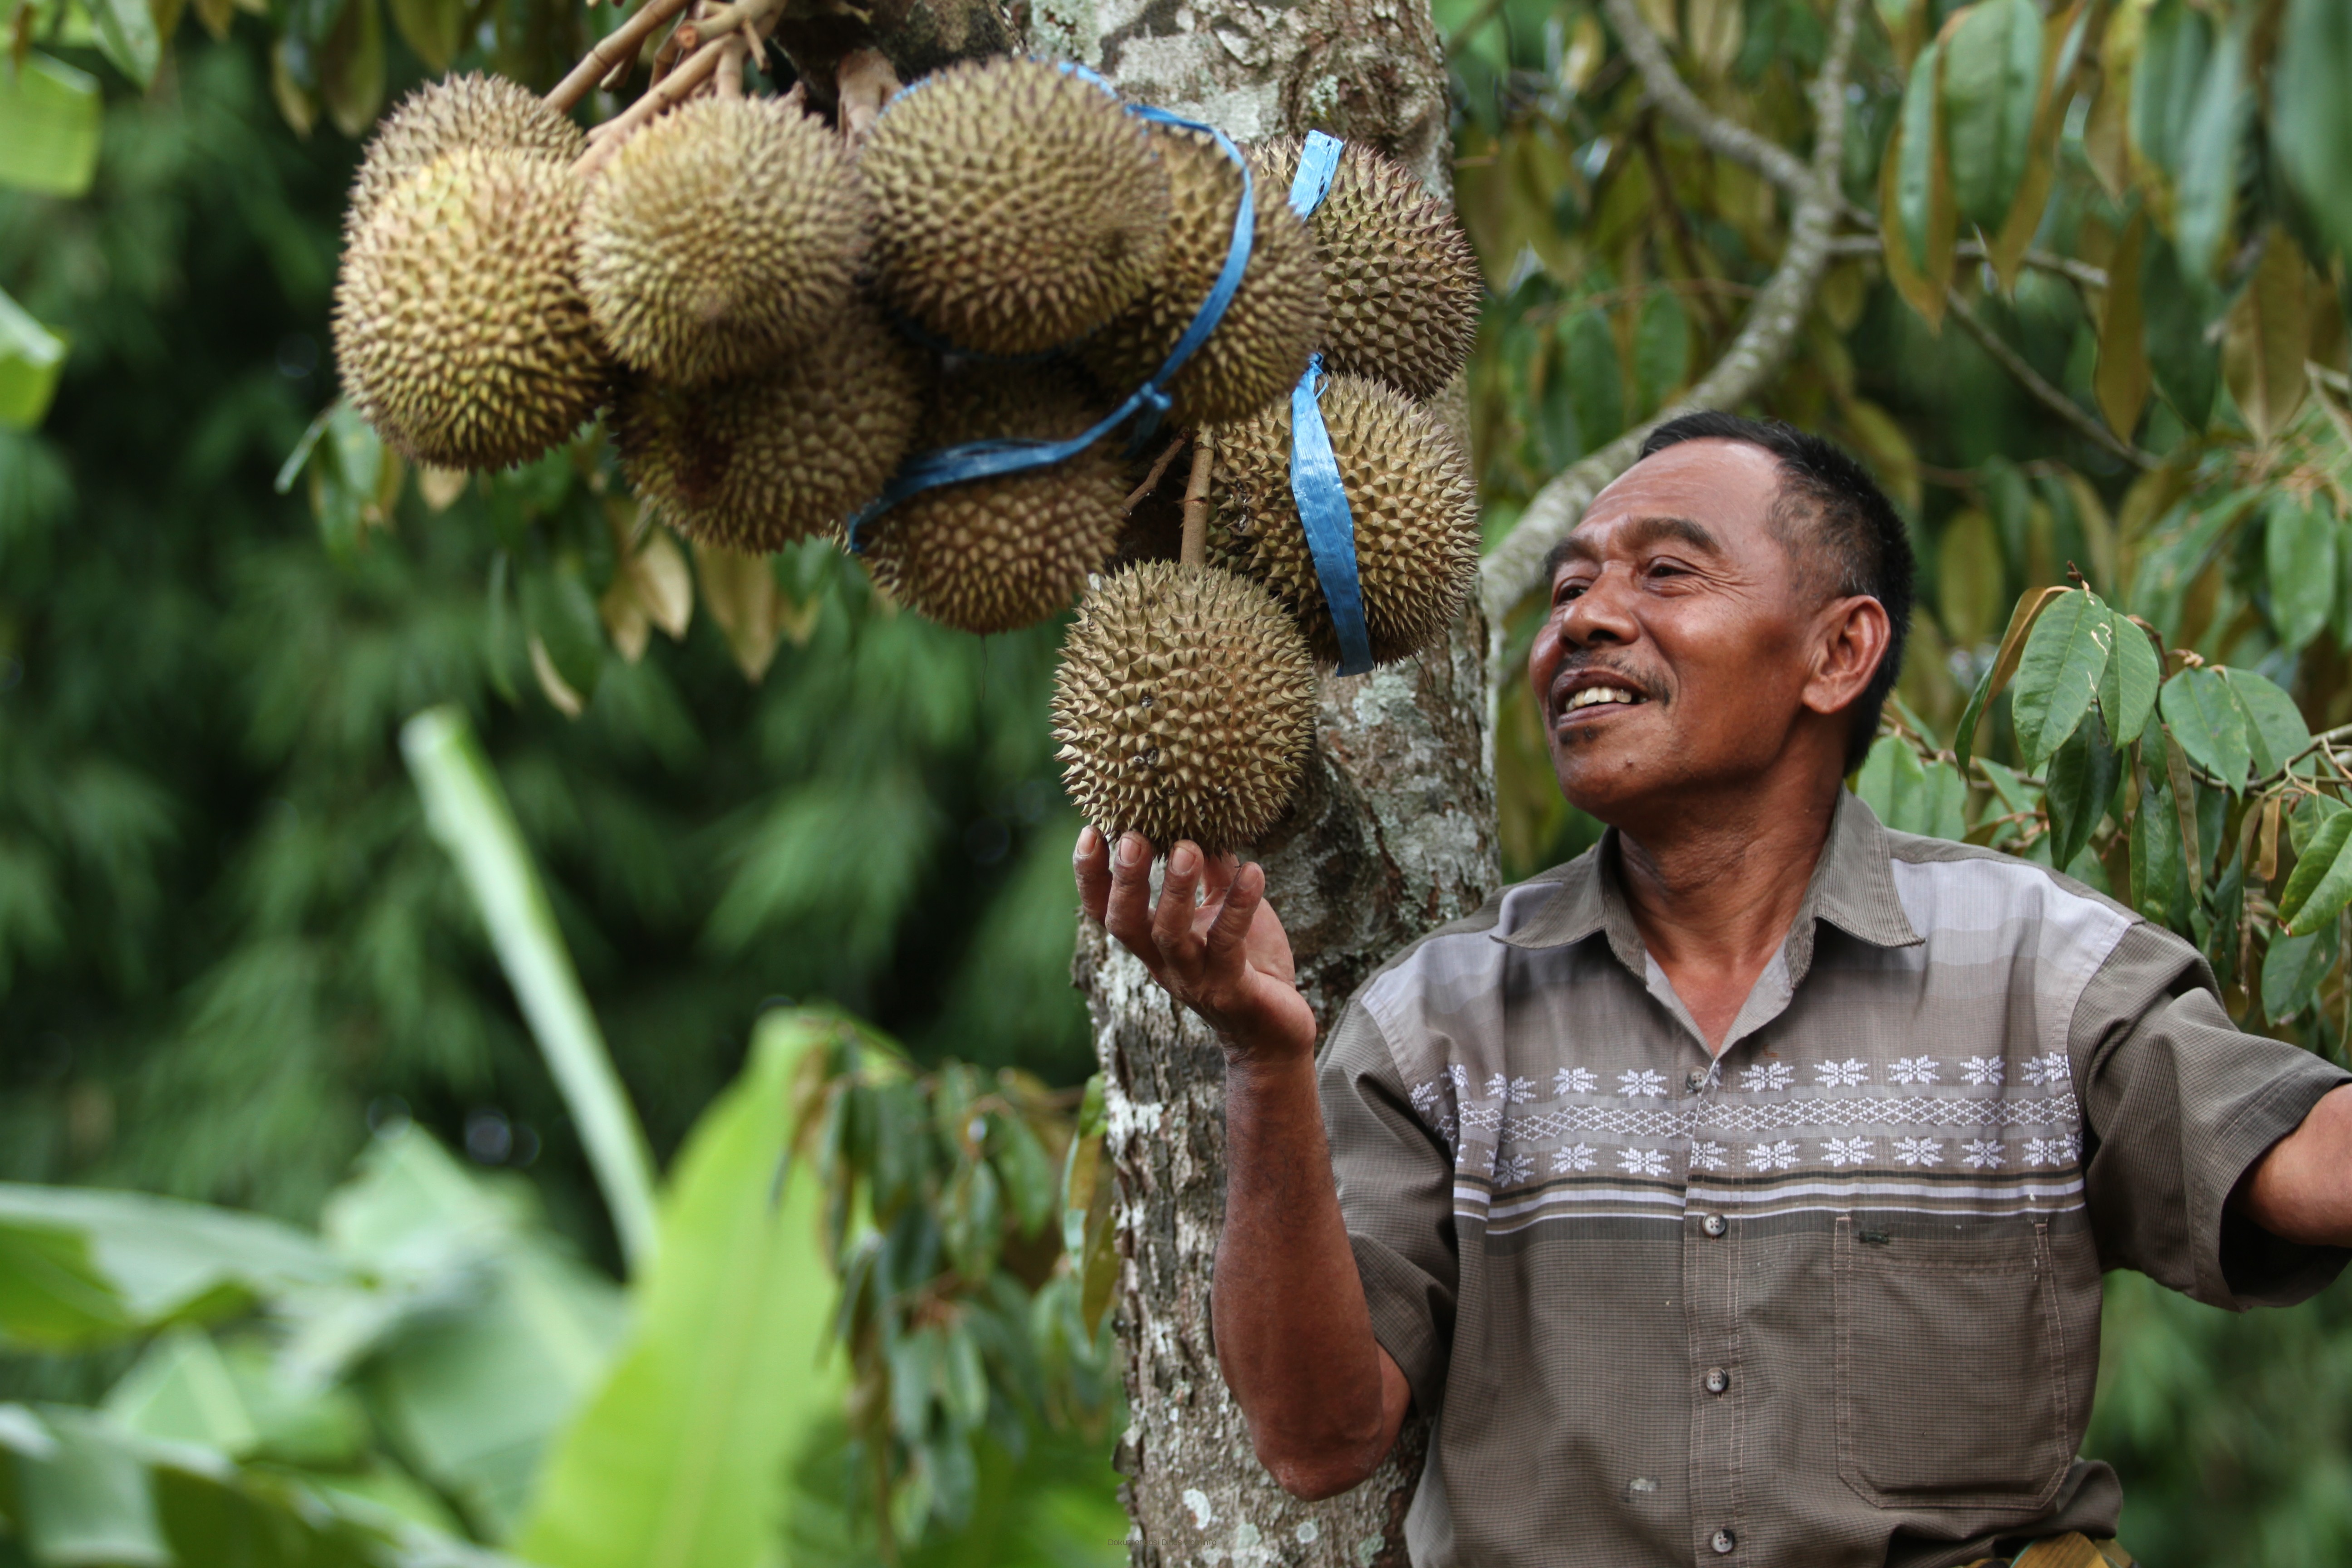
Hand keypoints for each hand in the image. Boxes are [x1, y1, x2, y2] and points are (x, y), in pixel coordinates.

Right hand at [1075, 827, 1319, 1064]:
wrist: (1276, 1031)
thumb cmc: (1248, 964)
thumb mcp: (1224, 911)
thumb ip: (1213, 872)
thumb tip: (1206, 823)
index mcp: (1153, 944)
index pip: (1106, 910)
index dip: (1091, 875)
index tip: (1090, 830)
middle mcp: (1164, 963)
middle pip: (1125, 924)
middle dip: (1124, 880)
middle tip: (1131, 838)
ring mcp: (1195, 979)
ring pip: (1171, 936)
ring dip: (1176, 891)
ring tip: (1187, 847)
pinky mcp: (1231, 989)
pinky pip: (1229, 944)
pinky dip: (1239, 905)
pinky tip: (1253, 871)